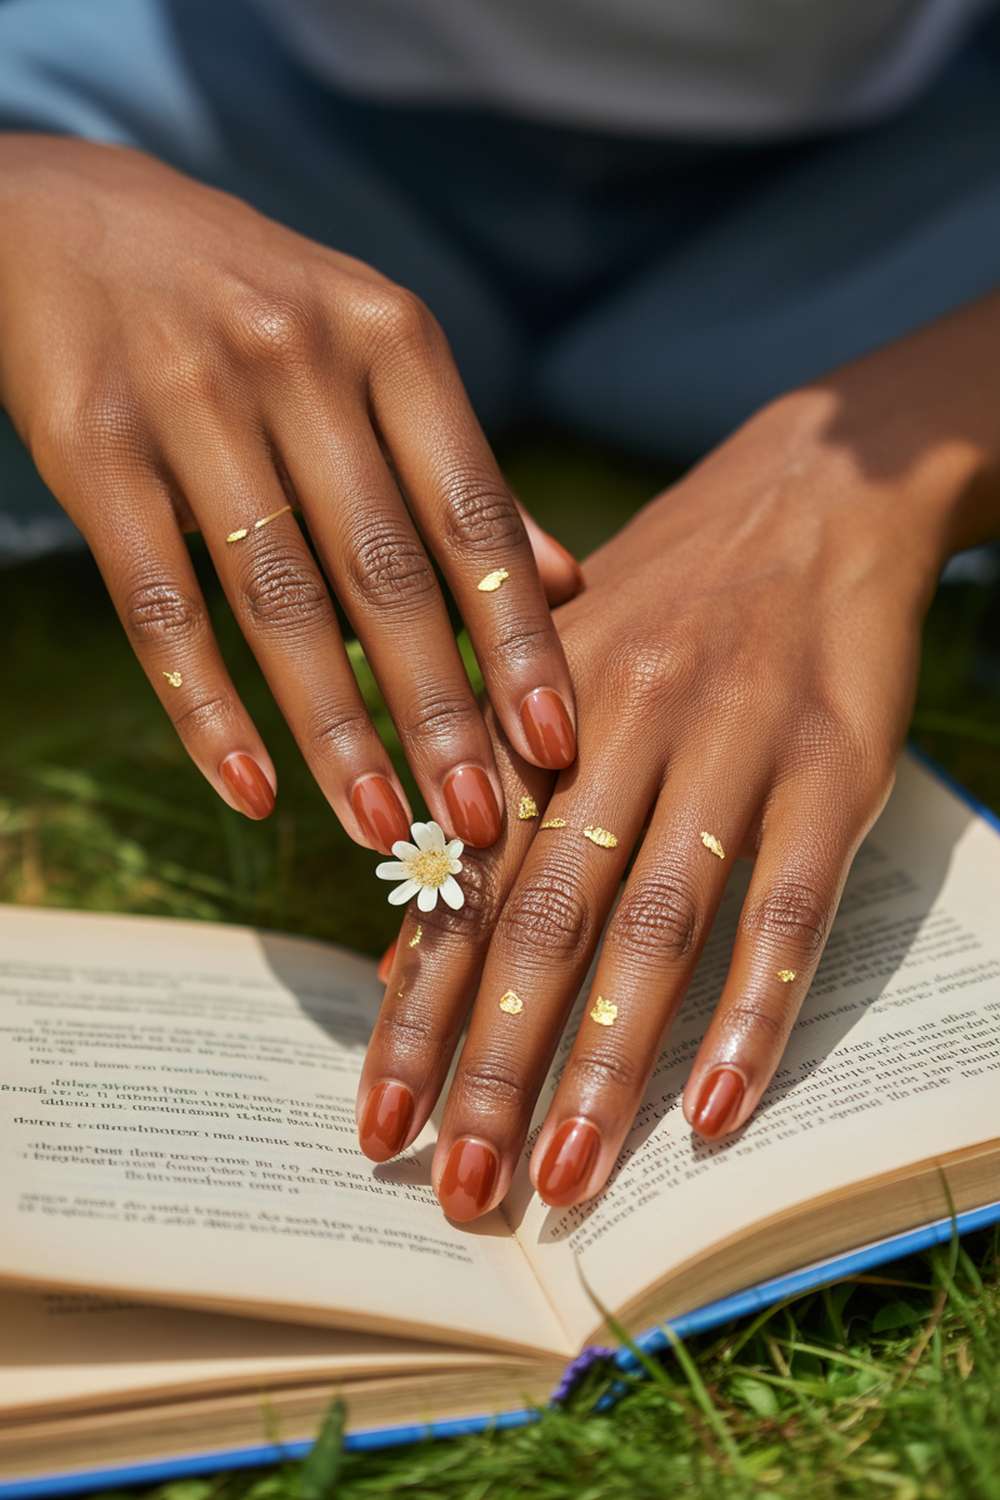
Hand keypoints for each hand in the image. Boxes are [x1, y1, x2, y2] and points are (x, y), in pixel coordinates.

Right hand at [0, 136, 577, 847]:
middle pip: (383, 572)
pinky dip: (204, 707)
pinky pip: (160, 603)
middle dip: (437, 713)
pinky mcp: (94, 447)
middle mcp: (299, 360)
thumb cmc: (257, 306)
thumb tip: (569, 583)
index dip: (517, 639)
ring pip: (276, 600)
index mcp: (392, 338)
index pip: (473, 515)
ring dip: (333, 731)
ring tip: (377, 826)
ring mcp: (190, 401)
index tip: (555, 747)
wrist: (72, 220)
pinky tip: (249, 790)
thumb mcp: (375, 355)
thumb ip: (465, 472)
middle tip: (475, 824)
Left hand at [357, 328, 999, 1217]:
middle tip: (460, 1193)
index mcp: (533, 712)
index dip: (414, 1011)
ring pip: (657, 927)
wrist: (811, 495)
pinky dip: (754, 1012)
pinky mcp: (834, 766)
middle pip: (543, 921)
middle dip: (491, 1065)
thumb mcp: (549, 671)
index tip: (375, 1125)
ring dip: (606, 1064)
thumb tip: (409, 944)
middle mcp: (617, 728)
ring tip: (562, 1176)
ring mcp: (731, 746)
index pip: (460, 885)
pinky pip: (790, 907)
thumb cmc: (662, 600)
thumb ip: (482, 799)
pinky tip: (714, 1109)